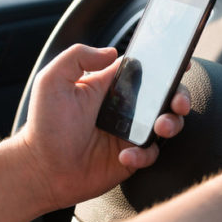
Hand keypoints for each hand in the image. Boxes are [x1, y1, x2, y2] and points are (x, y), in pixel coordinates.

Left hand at [17, 44, 190, 210]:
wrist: (40, 169)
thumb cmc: (44, 125)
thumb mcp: (52, 81)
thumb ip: (77, 56)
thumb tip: (111, 51)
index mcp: (110, 86)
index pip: (145, 69)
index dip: (166, 66)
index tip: (181, 64)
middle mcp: (125, 107)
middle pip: (165, 96)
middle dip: (180, 96)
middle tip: (178, 102)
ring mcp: (129, 133)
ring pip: (166, 124)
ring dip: (172, 123)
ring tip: (160, 127)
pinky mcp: (130, 157)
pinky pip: (150, 153)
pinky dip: (144, 154)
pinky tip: (124, 155)